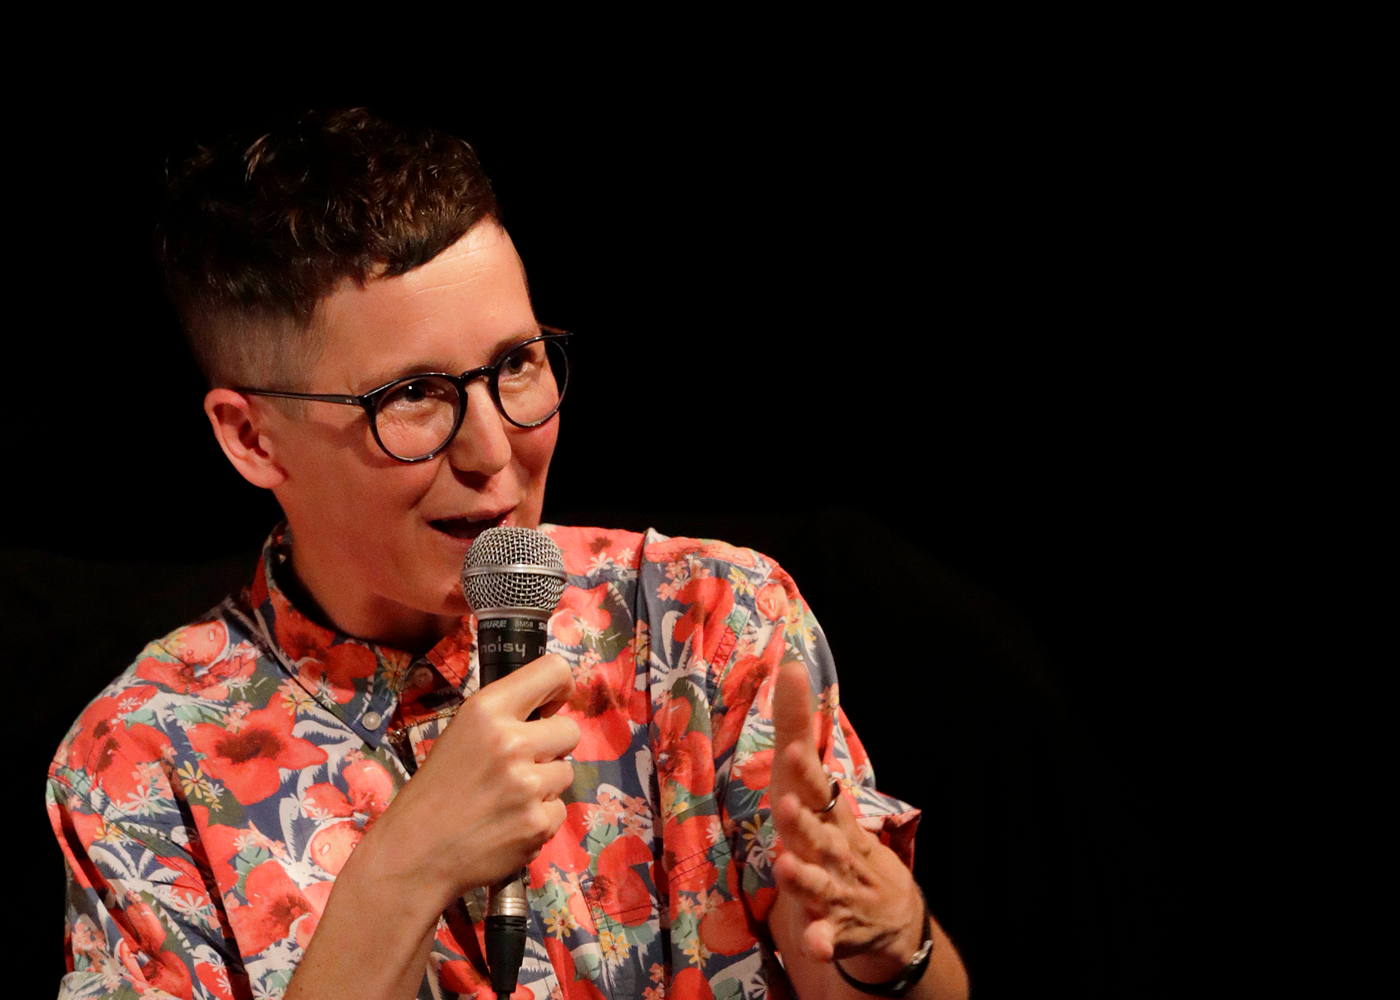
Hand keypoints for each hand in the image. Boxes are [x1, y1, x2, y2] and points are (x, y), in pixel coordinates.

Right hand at [367, 653, 579, 907]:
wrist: (414, 853)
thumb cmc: (436, 789)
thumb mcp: (461, 733)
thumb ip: (505, 717)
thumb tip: (553, 707)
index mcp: (486, 710)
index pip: (553, 670)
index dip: (559, 687)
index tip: (552, 704)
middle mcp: (510, 741)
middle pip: (570, 730)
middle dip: (552, 746)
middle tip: (522, 764)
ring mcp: (527, 785)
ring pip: (566, 772)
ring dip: (545, 785)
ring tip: (509, 798)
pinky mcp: (538, 823)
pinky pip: (559, 810)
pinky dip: (540, 819)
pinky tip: (510, 823)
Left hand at [769, 660, 924, 973]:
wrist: (887, 914)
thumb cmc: (837, 835)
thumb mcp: (814, 784)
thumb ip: (796, 728)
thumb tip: (791, 664)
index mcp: (829, 814)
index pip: (817, 789)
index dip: (805, 773)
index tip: (792, 753)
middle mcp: (838, 849)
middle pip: (821, 835)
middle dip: (806, 824)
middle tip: (788, 809)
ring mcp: (840, 891)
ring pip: (822, 885)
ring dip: (807, 878)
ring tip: (789, 869)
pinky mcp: (837, 929)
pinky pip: (829, 937)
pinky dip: (824, 940)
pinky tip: (816, 944)